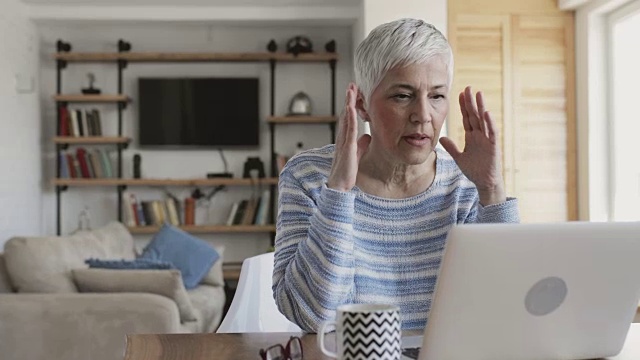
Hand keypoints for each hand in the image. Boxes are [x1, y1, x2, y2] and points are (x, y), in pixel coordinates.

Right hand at [327, 83, 371, 191]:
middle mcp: (343, 137)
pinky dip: (349, 117)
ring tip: (351, 90)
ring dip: (348, 103)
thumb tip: (368, 136)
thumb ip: (362, 145)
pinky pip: (349, 129)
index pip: (349, 118)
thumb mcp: (357, 154)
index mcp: (346, 138)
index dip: (351, 105)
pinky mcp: (347, 146)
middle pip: (346, 114)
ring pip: (346, 118)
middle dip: (349, 99)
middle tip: (352, 85)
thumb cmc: (347, 171)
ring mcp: (344, 141)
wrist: (340, 185)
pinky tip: (350, 107)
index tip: (355, 93)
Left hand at [439, 86, 505, 204]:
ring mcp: (487, 139)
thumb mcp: (458, 157)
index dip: (463, 107)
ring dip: (481, 107)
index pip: (466, 118)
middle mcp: (480, 135)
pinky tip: (486, 112)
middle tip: (467, 87)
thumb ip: (451, 147)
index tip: (459, 94)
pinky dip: (489, 122)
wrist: (484, 182)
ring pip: (483, 120)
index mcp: (472, 136)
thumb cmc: (474, 170)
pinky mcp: (493, 145)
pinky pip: (491, 132)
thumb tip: (441, 138)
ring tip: (478, 93)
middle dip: (470, 102)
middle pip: (474, 115)